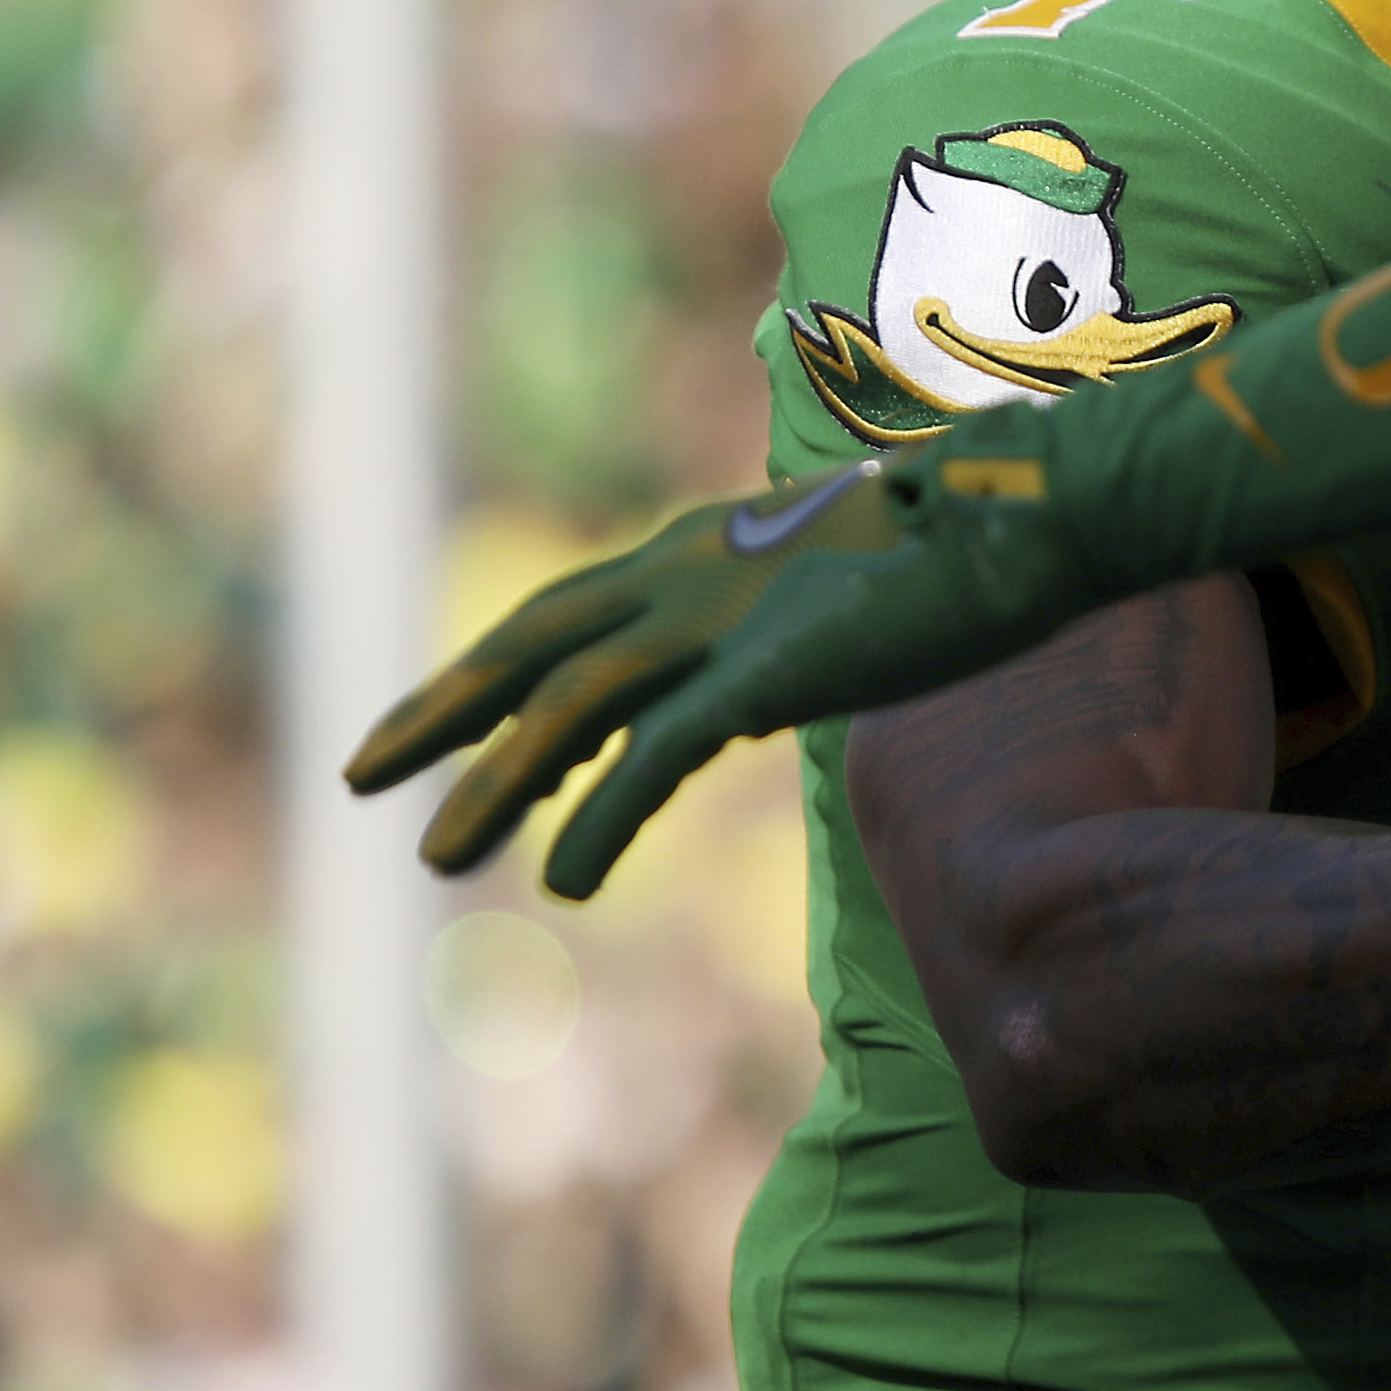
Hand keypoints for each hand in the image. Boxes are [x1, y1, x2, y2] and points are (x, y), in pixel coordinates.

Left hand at [345, 417, 1104, 898]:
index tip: (441, 729)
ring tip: (437, 857)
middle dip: (440, 712)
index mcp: (702, 548)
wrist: (1030, 513)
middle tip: (360, 774)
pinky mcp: (769, 667)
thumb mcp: (840, 584)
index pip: (565, 615)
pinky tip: (571, 877)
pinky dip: (604, 815)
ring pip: (568, 705)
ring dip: (495, 785)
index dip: (492, 674)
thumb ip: (779, 629)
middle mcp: (689, 571)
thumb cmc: (961, 549)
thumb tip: (758, 686)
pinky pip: (657, 753)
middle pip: (530, 645)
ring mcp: (724, 616)